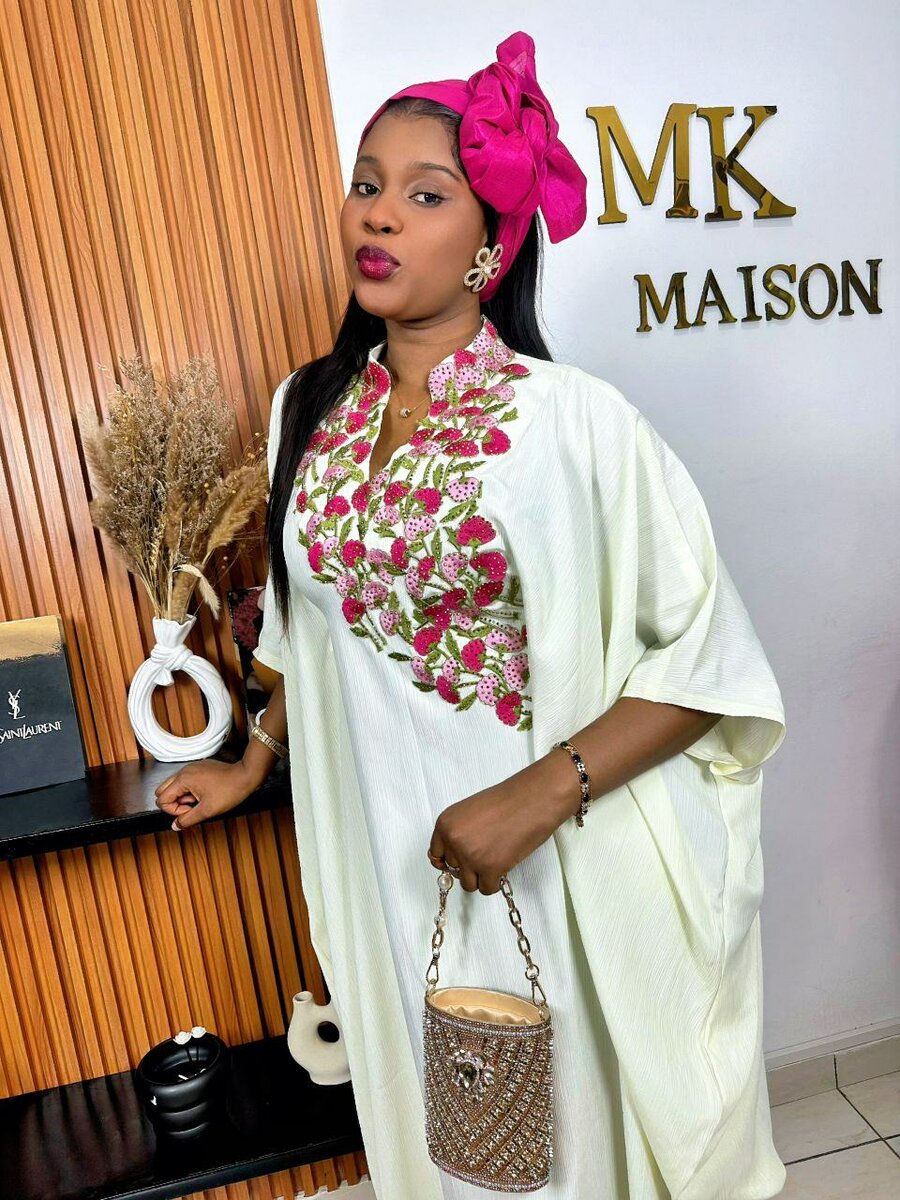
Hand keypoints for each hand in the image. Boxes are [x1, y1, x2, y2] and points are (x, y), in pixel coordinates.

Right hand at [154, 759, 257, 830]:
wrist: (246, 776)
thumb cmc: (229, 791)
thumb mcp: (207, 810)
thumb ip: (187, 820)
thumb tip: (175, 826)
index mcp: (183, 779)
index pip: (162, 799)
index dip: (174, 811)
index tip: (190, 811)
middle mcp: (184, 770)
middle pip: (163, 790)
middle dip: (174, 803)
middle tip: (192, 806)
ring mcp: (191, 768)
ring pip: (174, 785)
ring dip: (182, 797)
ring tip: (199, 800)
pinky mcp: (198, 768)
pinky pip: (185, 780)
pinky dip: (189, 790)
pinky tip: (204, 793)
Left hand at [427, 763, 575, 895]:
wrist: (532, 800)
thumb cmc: (507, 802)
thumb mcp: (470, 812)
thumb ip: (456, 833)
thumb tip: (447, 859)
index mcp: (446, 823)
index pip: (436, 854)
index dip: (452, 859)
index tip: (462, 860)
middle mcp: (454, 840)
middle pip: (453, 870)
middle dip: (470, 865)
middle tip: (488, 850)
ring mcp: (470, 856)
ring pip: (468, 884)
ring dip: (481, 876)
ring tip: (496, 858)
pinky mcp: (490, 868)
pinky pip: (487, 889)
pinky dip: (496, 882)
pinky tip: (504, 865)